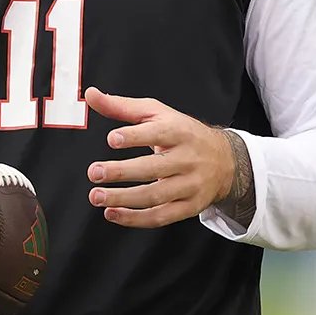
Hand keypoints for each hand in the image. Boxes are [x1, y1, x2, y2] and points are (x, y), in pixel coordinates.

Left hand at [83, 86, 235, 227]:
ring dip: (123, 198)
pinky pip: (161, 217)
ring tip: (97, 196)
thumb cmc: (183, 134)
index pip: (158, 133)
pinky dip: (134, 218)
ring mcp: (190, 185)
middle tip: (95, 172)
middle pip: (154, 168)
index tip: (112, 139)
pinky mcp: (189, 207)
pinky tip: (113, 213)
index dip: (135, 136)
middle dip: (121, 172)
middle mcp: (187, 159)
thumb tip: (91, 95)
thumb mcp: (157, 113)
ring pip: (155, 195)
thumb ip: (122, 106)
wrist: (224, 160)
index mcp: (179, 131)